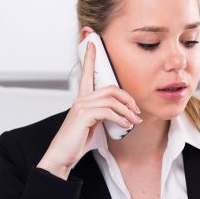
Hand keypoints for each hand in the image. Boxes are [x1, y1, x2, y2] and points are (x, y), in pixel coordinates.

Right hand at [37, 41, 141, 178]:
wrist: (62, 156)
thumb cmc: (77, 142)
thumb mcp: (94, 126)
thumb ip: (104, 116)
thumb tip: (122, 115)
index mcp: (82, 99)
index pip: (86, 73)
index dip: (90, 57)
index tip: (91, 42)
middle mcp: (81, 99)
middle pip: (110, 88)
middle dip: (128, 98)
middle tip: (136, 111)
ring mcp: (81, 106)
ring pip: (112, 100)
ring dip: (128, 112)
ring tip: (134, 121)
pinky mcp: (84, 115)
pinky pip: (109, 111)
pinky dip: (121, 118)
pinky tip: (125, 125)